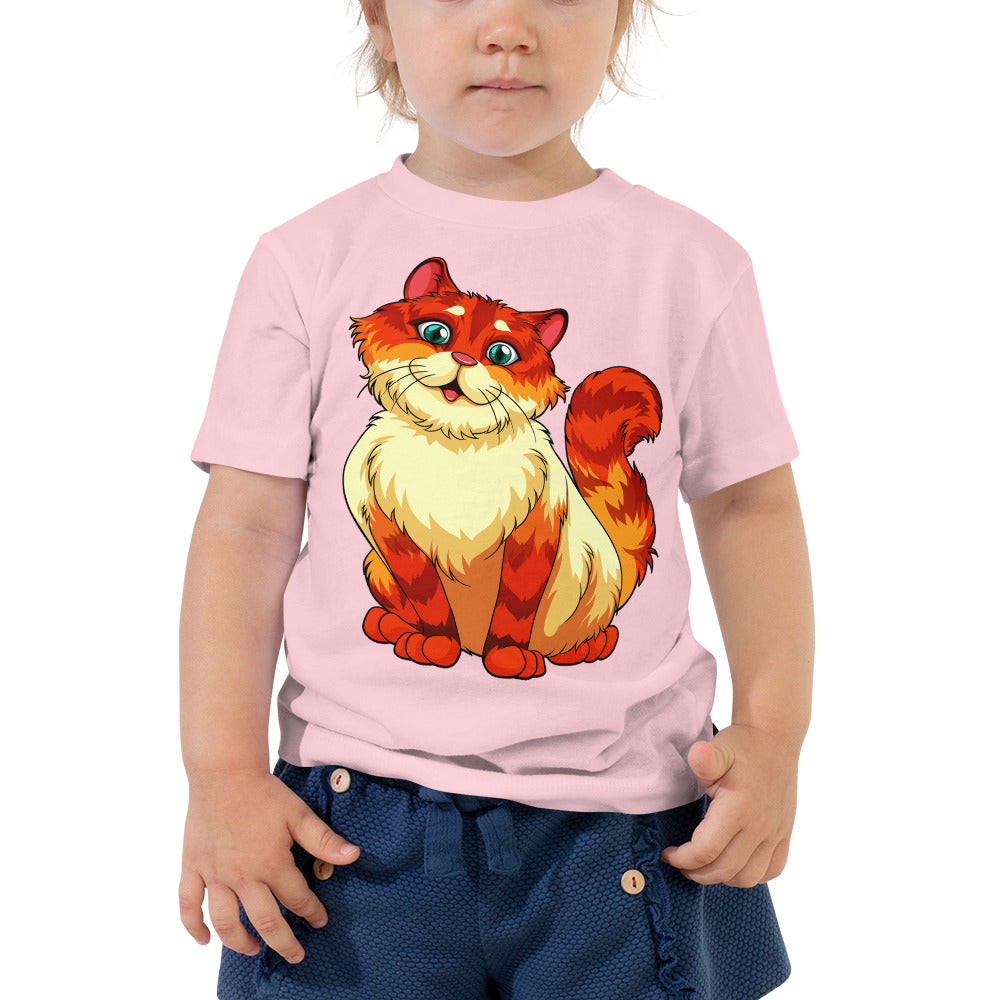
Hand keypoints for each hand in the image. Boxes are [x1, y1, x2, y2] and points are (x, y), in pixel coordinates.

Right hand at [179, 771, 359, 962]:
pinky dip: (193, 926)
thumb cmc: (263, 793)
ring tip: (253, 949)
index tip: (320, 920)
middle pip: (264, 921)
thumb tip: (354, 856)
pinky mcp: (193, 867)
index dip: (312, 912)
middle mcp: (242, 877)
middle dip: (283, 942)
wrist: (224, 773)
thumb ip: (324, 840)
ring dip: (239, 942)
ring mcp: (214, 875)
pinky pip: (188, 905)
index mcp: (271, 864)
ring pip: (225, 922)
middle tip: (295, 955)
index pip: (297, 898)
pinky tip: (204, 940)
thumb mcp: (298, 814)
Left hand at [660, 724, 797, 886]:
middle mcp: (760, 826)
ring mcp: (776, 832)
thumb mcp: (718, 748)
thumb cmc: (742, 744)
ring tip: (705, 866)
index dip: (682, 859)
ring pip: (749, 877)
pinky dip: (752, 875)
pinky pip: (773, 869)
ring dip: (722, 878)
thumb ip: (705, 759)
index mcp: (739, 809)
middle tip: (681, 864)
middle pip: (724, 870)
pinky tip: (734, 865)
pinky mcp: (785, 832)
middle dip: (697, 873)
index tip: (668, 854)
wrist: (775, 737)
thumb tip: (698, 754)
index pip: (706, 852)